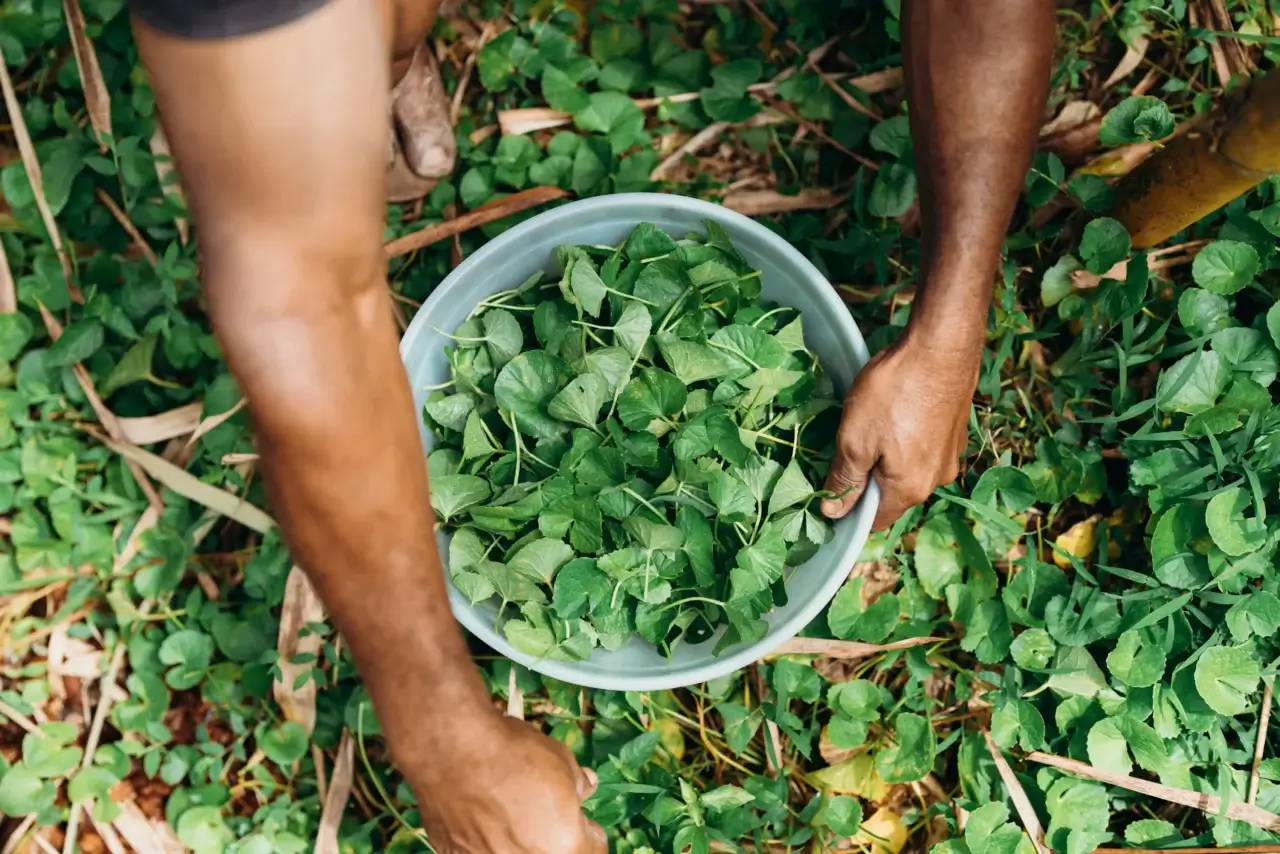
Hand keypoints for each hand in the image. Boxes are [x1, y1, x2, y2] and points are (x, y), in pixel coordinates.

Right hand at [407, 712, 606, 853]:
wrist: (451, 749)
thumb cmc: (511, 753)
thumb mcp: (561, 760)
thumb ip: (578, 783)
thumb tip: (585, 787)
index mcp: (565, 846)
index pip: (593, 847)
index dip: (585, 827)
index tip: (576, 813)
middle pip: (553, 852)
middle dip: (551, 835)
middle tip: (541, 810)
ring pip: (513, 853)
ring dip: (517, 839)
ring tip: (504, 808)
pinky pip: (480, 851)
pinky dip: (484, 838)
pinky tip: (477, 811)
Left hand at [821, 334, 977, 529]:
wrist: (941, 345)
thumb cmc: (894, 393)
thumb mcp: (854, 440)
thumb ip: (844, 480)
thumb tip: (833, 512)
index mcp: (910, 489)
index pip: (876, 520)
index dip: (850, 512)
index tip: (830, 491)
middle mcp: (936, 478)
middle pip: (893, 494)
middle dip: (868, 479)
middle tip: (846, 447)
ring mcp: (950, 454)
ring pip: (908, 468)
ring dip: (887, 456)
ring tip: (871, 425)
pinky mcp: (954, 430)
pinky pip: (923, 447)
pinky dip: (906, 438)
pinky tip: (895, 413)